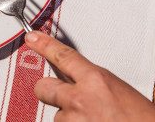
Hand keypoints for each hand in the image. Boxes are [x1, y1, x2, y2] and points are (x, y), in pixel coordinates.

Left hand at [26, 32, 154, 121]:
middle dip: (49, 91)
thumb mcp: (122, 93)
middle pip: (43, 87)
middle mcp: (80, 99)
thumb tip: (78, 82)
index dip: (44, 45)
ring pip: (57, 115)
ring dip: (70, 119)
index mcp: (97, 81)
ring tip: (94, 120)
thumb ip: (96, 85)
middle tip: (63, 97)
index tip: (32, 39)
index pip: (62, 56)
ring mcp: (74, 120)